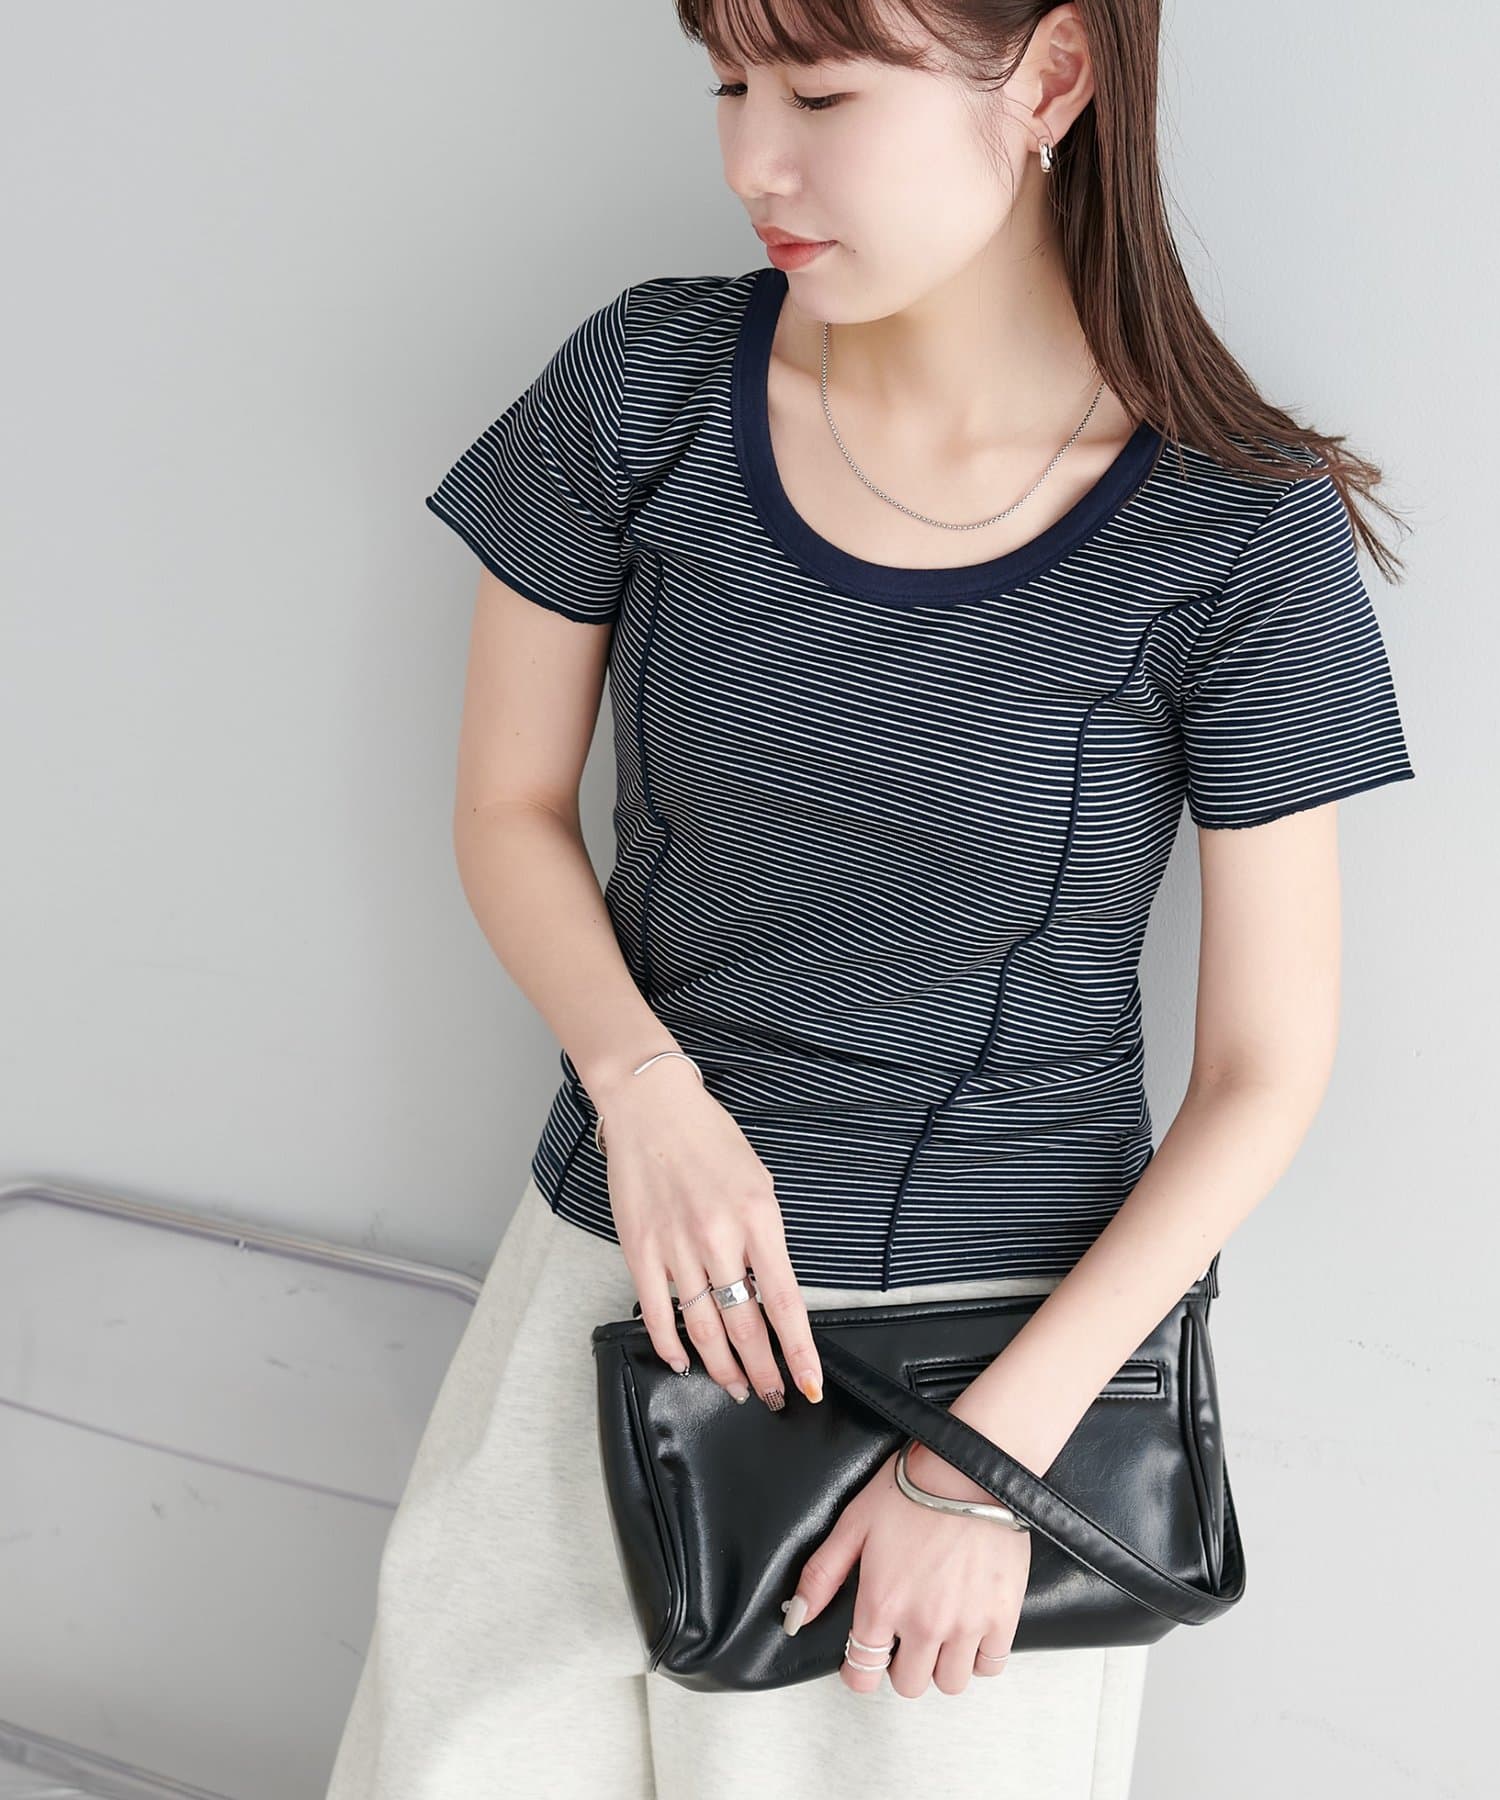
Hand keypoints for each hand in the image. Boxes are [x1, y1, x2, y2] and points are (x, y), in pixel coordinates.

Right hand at [594, 1056, 824, 1411]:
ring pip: (703, 1329)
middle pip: (745, 1325)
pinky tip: (684, 1363)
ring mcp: (675, 1247)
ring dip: (723, 1368)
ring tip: (737, 1389)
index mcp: (757, 1217)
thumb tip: (770, 1290)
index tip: (808, 1383)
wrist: (651, 1107)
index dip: (798, 1351)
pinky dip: (671, 1346)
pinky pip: (658, 1313)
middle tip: (772, 1396)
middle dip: (763, 1371)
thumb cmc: (709, 1138)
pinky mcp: (640, 1250)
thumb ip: (765, 1237)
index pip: (785, 1301)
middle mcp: (718, 1238)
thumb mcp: (758, 1182)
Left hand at [781, 1443, 1031, 1696]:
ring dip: (941, 1666)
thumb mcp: (854, 1524)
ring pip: (950, 1683)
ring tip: (940, 1635)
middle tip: (905, 1637)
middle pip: (908, 1685)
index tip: (864, 1658)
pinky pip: (991, 1666)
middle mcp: (923, 1623)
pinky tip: (971, 1630)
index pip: (862, 1674)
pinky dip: (981, 1656)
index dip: (858, 1671)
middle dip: (902, 1666)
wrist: (969, 1468)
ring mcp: (966, 1624)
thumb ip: (822, 1575)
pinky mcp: (1002, 1616)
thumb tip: (796, 1618)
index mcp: (882, 1603)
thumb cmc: (912, 1488)